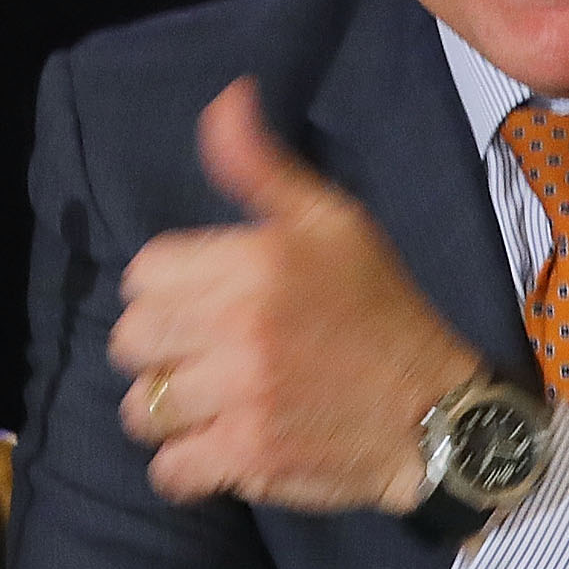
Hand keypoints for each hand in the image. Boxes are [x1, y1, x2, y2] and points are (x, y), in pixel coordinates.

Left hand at [108, 78, 481, 512]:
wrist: (439, 414)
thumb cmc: (381, 311)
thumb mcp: (333, 221)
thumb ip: (261, 167)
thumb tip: (224, 98)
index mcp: (254, 260)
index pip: (144, 273)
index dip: (167, 291)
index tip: (205, 305)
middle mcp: (239, 325)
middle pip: (129, 341)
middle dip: (159, 351)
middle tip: (205, 357)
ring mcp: (241, 395)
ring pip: (140, 408)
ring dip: (169, 413)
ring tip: (212, 406)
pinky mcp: (247, 457)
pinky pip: (168, 470)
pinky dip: (185, 468)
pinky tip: (218, 449)